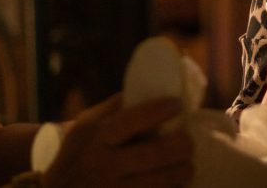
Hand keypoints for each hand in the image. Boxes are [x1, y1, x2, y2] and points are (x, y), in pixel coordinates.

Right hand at [42, 94, 192, 187]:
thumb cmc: (78, 152)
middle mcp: (104, 165)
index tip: (176, 104)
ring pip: (158, 183)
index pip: (128, 122)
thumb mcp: (86, 125)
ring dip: (181, 172)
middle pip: (152, 156)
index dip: (155, 112)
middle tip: (188, 141)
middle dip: (180, 147)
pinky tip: (176, 185)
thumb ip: (114, 108)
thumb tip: (149, 87)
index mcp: (96, 137)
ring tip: (187, 165)